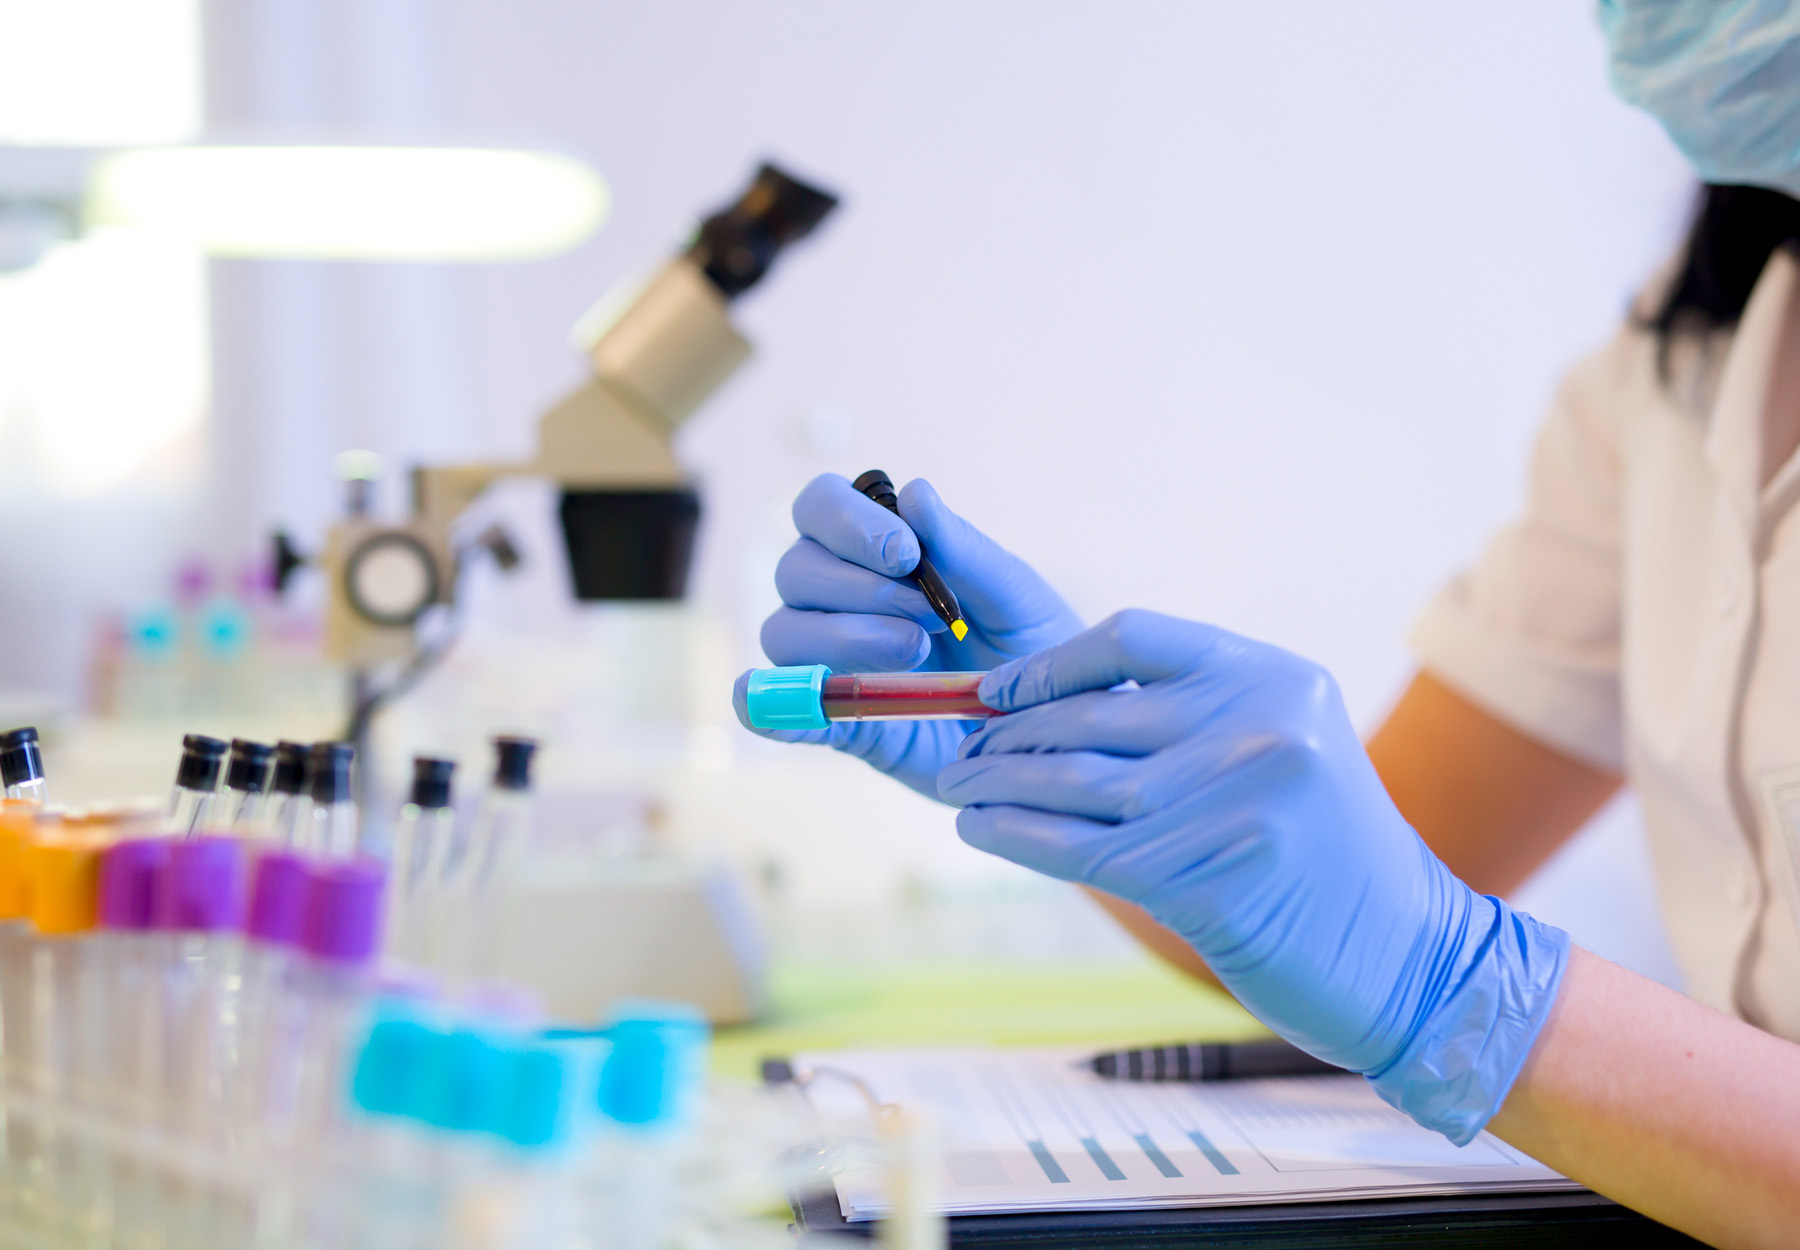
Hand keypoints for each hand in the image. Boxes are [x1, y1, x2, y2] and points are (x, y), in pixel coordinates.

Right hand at [734, 473, 1080, 798]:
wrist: (1052, 728)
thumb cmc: (1034, 646)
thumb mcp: (1014, 596)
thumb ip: (963, 550)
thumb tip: (915, 492)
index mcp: (878, 550)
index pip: (820, 508)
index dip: (847, 523)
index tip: (906, 556)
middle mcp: (840, 597)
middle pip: (796, 569)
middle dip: (859, 589)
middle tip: (930, 619)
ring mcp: (832, 659)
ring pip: (784, 632)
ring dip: (842, 638)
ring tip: (915, 656)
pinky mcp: (836, 721)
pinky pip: (779, 708)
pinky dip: (773, 708)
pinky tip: (785, 715)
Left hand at [938, 610, 1568, 1143]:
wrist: (1409, 958)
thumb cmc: (1326, 857)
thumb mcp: (1281, 751)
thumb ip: (1190, 720)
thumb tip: (1049, 710)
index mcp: (1272, 675)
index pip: (1132, 636)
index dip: (1051, 662)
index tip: (998, 691)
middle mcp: (1258, 725)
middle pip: (1092, 715)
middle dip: (1010, 735)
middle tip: (961, 751)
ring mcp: (1236, 801)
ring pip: (1076, 782)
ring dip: (998, 785)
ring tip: (957, 788)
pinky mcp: (1210, 878)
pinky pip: (1081, 849)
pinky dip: (1016, 836)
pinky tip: (978, 831)